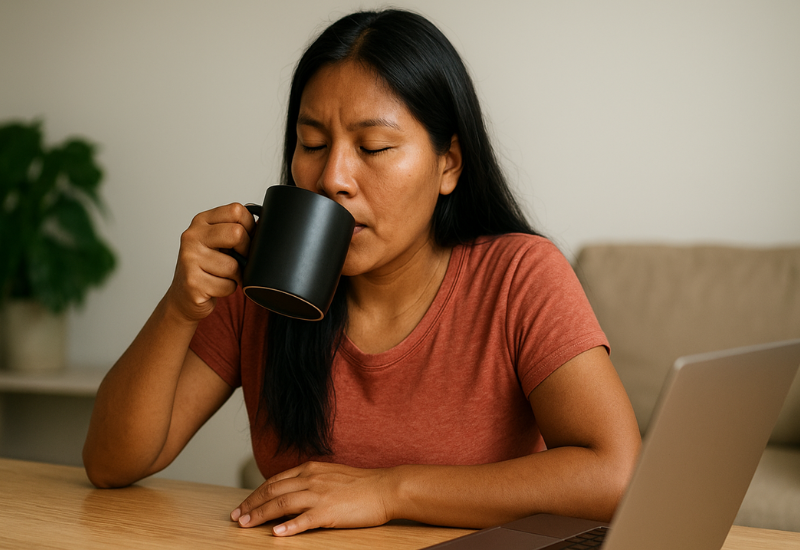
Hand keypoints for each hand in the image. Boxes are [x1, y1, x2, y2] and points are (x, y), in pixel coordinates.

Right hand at [166, 203, 255, 322]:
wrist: (184, 296)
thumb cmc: (207, 267)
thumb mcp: (218, 242)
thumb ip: (235, 229)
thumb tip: (265, 225)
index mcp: (202, 221)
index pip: (236, 210)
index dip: (250, 226)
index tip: (247, 238)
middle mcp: (192, 236)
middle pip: (237, 233)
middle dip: (246, 251)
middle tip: (240, 259)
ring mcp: (190, 259)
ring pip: (233, 266)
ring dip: (235, 275)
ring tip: (222, 275)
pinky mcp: (193, 282)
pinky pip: (227, 286)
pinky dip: (228, 289)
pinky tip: (215, 287)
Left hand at [231, 461, 395, 536]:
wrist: (386, 487)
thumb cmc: (362, 484)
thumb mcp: (331, 475)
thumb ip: (311, 481)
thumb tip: (291, 492)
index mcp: (310, 469)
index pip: (275, 481)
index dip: (256, 494)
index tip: (243, 506)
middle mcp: (311, 479)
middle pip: (273, 491)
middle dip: (251, 505)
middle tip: (237, 517)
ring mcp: (320, 495)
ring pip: (282, 504)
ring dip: (261, 515)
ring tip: (246, 525)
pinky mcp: (330, 511)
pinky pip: (304, 520)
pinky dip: (288, 527)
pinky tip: (276, 534)